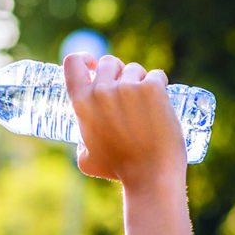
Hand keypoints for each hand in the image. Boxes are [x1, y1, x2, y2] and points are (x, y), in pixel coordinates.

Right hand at [63, 53, 186, 186]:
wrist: (151, 176)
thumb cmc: (119, 170)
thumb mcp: (87, 160)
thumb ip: (81, 144)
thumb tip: (83, 142)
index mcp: (82, 103)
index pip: (73, 62)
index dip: (84, 59)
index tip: (93, 65)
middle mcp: (102, 90)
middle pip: (108, 62)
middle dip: (118, 73)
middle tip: (129, 92)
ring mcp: (128, 87)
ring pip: (135, 69)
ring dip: (140, 80)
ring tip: (146, 104)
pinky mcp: (153, 88)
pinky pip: (156, 75)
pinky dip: (160, 84)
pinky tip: (162, 99)